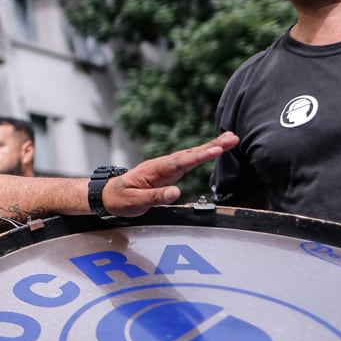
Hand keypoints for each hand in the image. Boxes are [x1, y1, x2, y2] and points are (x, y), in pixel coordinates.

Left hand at [103, 132, 238, 216]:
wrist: (108, 196)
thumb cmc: (119, 198)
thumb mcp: (134, 201)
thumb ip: (154, 197)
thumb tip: (176, 193)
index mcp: (153, 170)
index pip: (180, 162)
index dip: (198, 156)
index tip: (216, 150)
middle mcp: (162, 166)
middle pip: (189, 154)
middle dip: (211, 146)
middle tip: (232, 138)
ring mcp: (166, 168)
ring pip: (190, 156)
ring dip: (210, 148)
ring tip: (230, 140)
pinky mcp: (169, 173)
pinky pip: (188, 162)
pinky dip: (202, 155)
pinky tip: (214, 150)